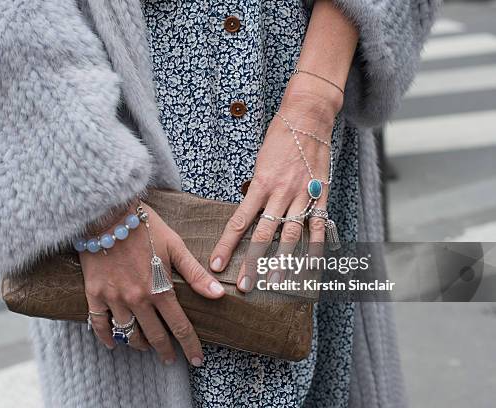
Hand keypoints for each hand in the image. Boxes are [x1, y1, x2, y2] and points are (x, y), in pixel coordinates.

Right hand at [80, 203, 224, 365]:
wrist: (107, 213)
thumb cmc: (144, 227)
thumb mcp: (175, 246)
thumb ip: (195, 273)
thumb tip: (219, 294)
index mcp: (159, 289)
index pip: (179, 326)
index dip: (190, 346)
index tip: (196, 360)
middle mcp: (137, 299)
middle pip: (154, 336)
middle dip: (165, 351)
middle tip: (169, 360)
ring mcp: (113, 298)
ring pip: (128, 333)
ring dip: (139, 344)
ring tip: (146, 347)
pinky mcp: (93, 294)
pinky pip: (99, 324)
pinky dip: (107, 337)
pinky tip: (113, 344)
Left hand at [209, 87, 337, 290]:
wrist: (307, 116)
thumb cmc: (279, 137)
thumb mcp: (259, 162)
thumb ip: (256, 190)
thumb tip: (249, 213)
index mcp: (259, 184)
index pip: (239, 222)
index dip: (227, 245)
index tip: (216, 264)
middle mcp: (280, 192)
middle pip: (263, 235)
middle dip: (253, 263)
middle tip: (244, 286)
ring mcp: (302, 194)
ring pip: (290, 235)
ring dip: (282, 262)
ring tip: (274, 283)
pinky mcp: (320, 194)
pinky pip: (319, 225)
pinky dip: (316, 247)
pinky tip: (310, 266)